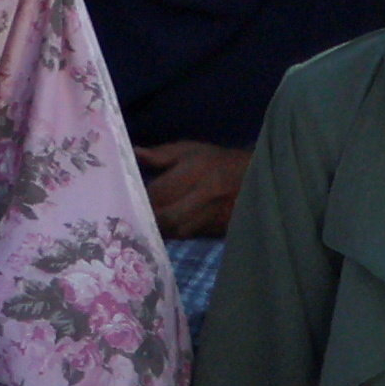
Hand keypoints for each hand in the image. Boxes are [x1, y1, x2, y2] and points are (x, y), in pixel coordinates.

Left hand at [136, 139, 250, 240]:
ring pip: (179, 231)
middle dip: (149, 218)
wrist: (256, 177)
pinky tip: (167, 228)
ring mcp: (217, 215)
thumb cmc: (217, 161)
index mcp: (197, 172)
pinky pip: (192, 235)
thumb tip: (134, 153)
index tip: (128, 198)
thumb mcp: (190, 150)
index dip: (142, 198)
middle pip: (168, 217)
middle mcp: (208, 196)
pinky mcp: (222, 229)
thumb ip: (161, 154)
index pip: (160, 192)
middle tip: (134, 216)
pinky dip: (177, 233)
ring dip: (161, 229)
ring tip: (147, 223)